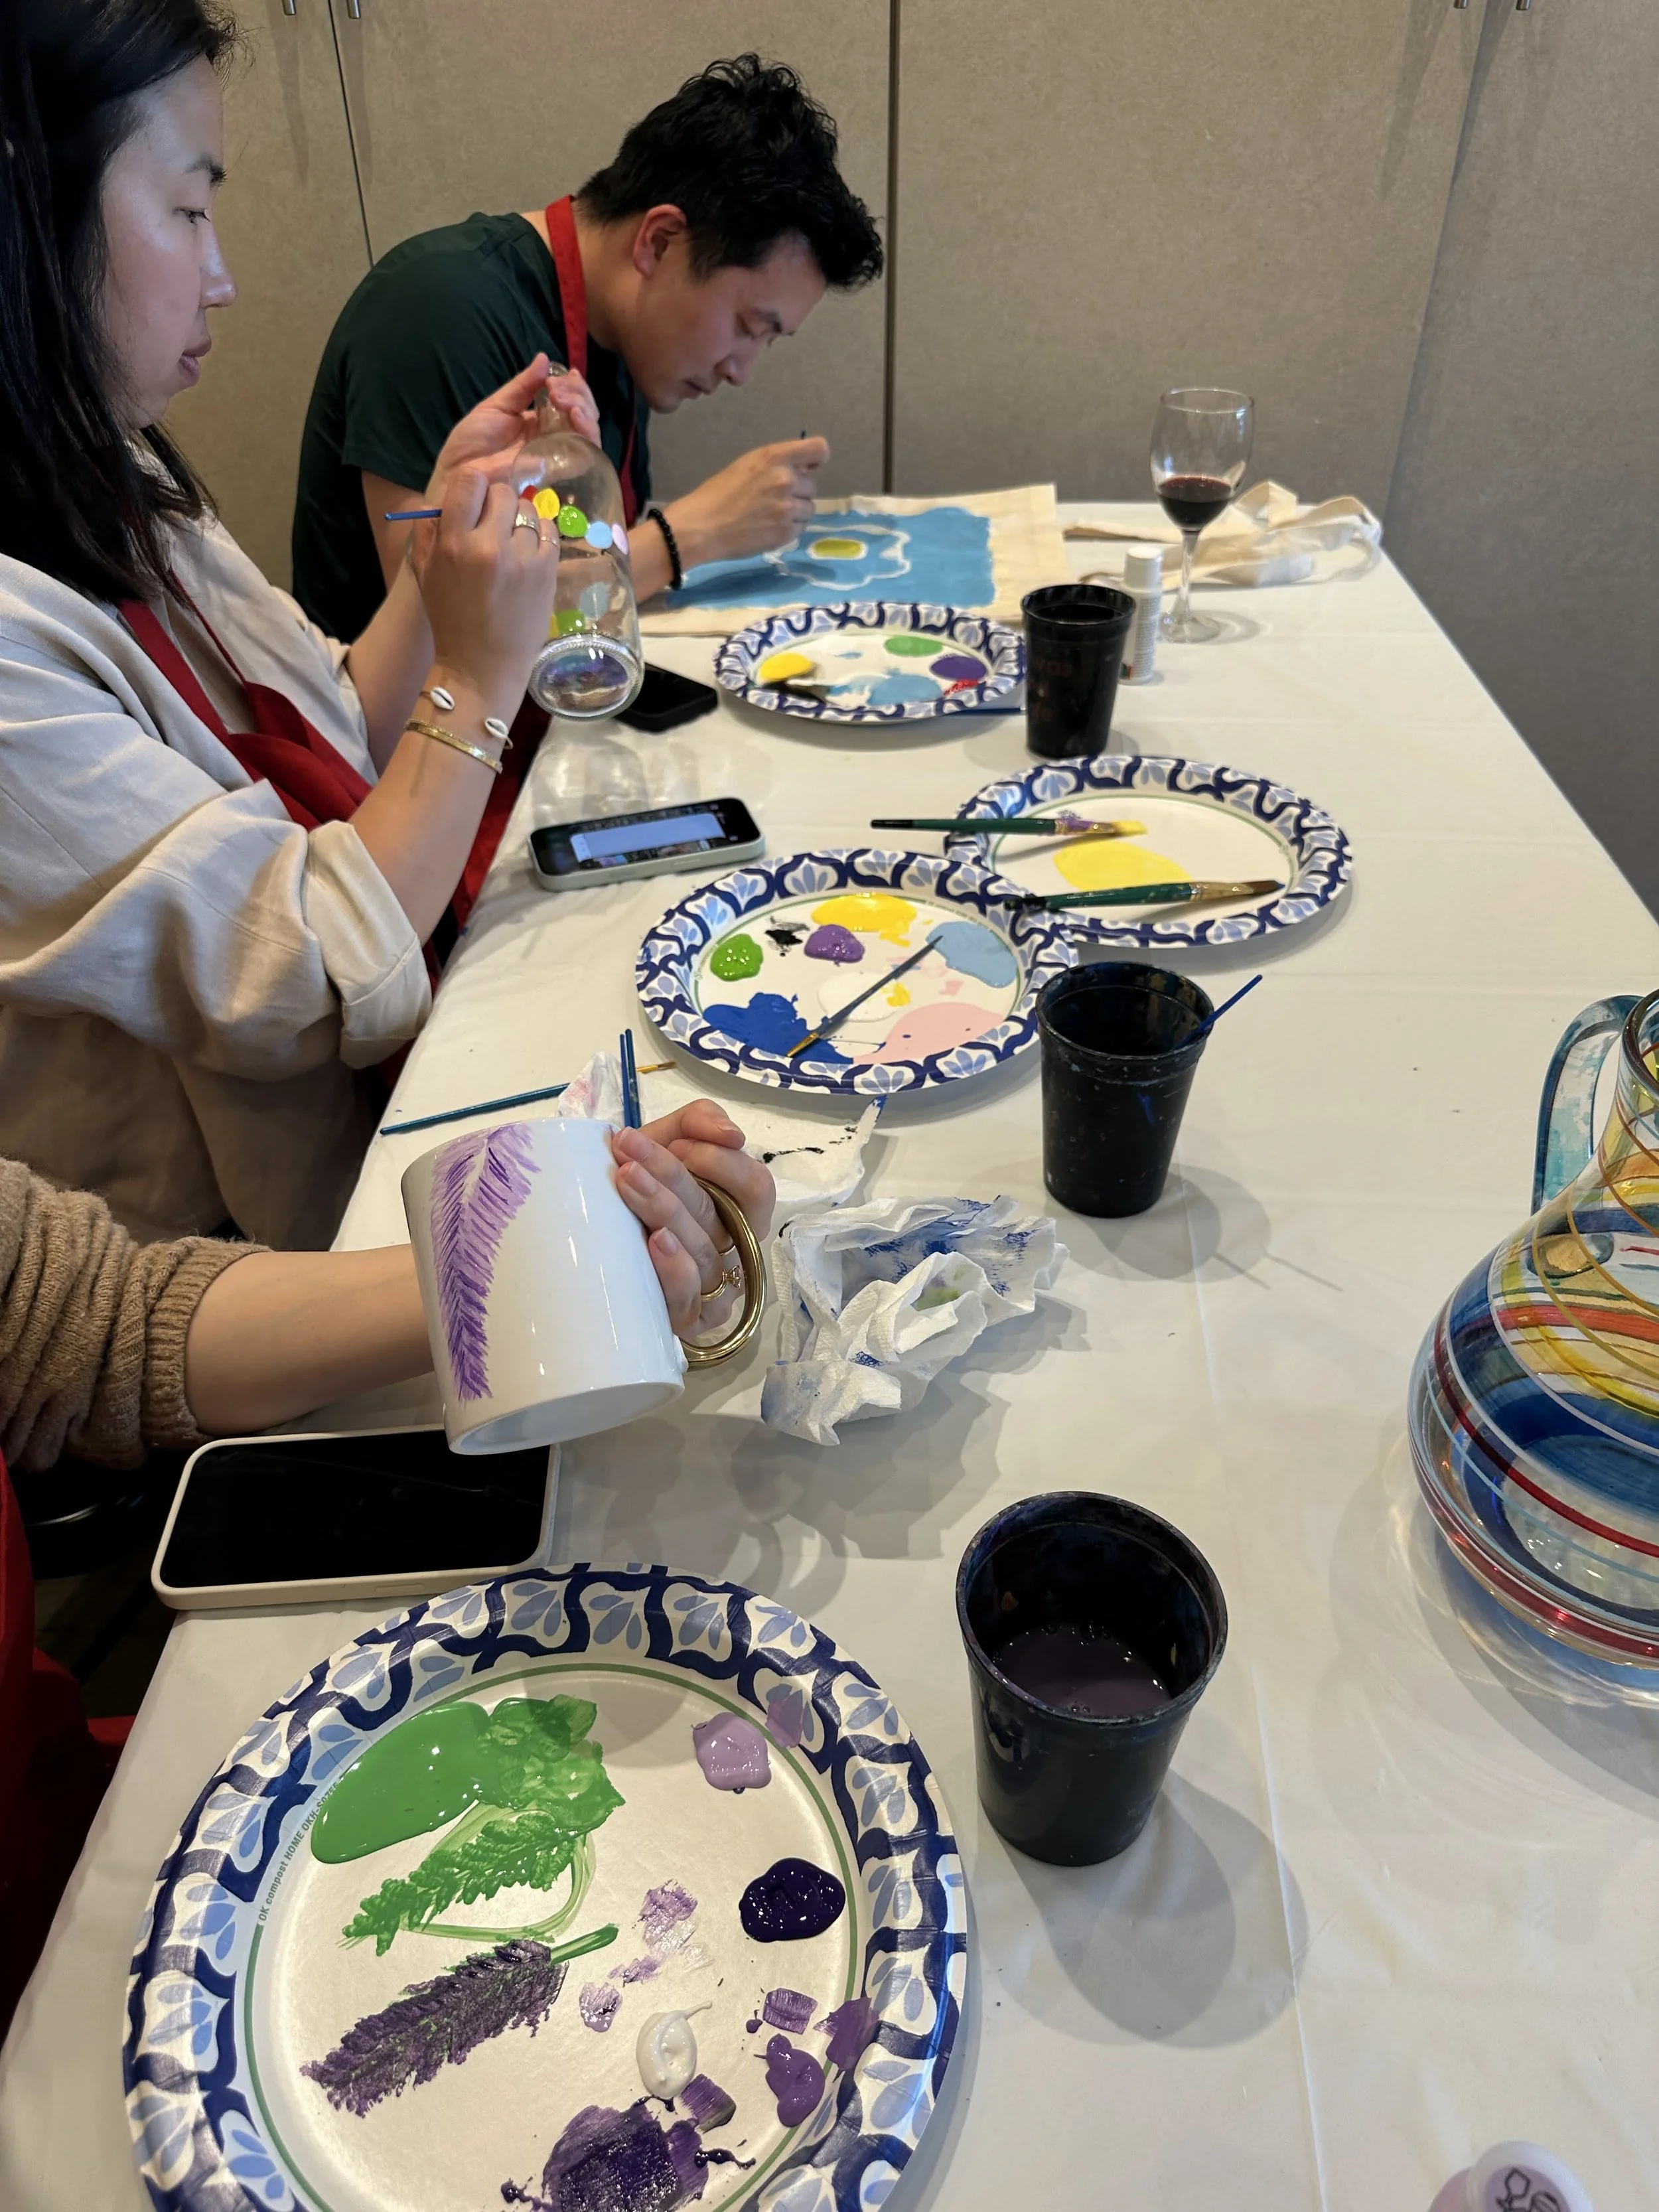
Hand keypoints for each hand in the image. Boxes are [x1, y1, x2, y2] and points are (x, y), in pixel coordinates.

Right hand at [409, 463, 558, 712]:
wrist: (482, 667)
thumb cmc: (451, 620)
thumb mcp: (427, 574)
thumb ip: (430, 531)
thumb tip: (443, 498)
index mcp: (455, 544)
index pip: (469, 481)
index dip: (472, 487)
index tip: (474, 501)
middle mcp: (490, 546)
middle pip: (502, 493)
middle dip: (496, 504)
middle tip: (493, 526)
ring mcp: (523, 559)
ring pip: (529, 510)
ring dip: (520, 520)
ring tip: (512, 543)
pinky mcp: (547, 572)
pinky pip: (549, 531)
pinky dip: (540, 535)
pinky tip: (529, 552)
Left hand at [424, 358, 600, 503]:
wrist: (459, 477)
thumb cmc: (470, 445)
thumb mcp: (497, 406)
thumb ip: (522, 386)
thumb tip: (545, 358)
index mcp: (539, 423)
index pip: (569, 402)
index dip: (571, 386)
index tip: (561, 373)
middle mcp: (553, 440)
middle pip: (583, 414)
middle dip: (578, 393)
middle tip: (557, 387)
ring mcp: (558, 456)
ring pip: (589, 432)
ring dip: (584, 407)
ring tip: (564, 399)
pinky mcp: (560, 473)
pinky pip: (585, 454)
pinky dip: (587, 431)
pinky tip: (575, 415)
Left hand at [611, 1100, 775, 1338]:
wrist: (598, 1248)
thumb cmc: (645, 1187)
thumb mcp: (668, 1144)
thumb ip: (698, 1122)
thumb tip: (732, 1134)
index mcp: (741, 1209)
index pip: (756, 1187)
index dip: (723, 1163)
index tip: (679, 1144)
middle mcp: (734, 1248)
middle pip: (717, 1214)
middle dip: (672, 1176)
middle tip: (628, 1150)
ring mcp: (713, 1287)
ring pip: (699, 1250)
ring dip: (663, 1210)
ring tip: (625, 1180)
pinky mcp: (687, 1316)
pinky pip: (689, 1297)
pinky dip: (675, 1269)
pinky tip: (654, 1242)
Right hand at [666, 437, 829, 568]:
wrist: (702, 527)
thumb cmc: (719, 493)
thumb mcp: (747, 465)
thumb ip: (776, 464)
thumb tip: (804, 469)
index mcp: (775, 457)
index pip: (819, 449)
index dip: (816, 459)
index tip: (809, 468)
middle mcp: (786, 479)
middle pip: (812, 486)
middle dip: (797, 493)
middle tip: (773, 500)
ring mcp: (788, 508)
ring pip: (808, 509)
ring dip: (795, 513)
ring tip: (770, 516)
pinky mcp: (786, 532)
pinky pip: (801, 528)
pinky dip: (788, 529)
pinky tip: (768, 528)